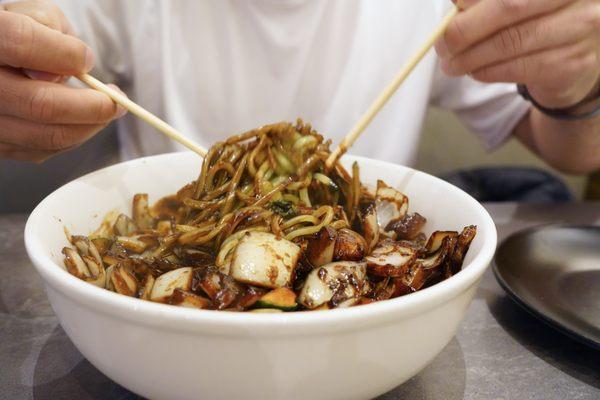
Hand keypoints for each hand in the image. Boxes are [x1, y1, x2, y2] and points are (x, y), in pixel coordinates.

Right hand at [0, 0, 125, 162]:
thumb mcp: (32, 16)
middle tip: (116, 101)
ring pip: (48, 135)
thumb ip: (53, 30)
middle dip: (94, 106)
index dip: (64, 54)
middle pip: (42, 104)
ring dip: (90, 126)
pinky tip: (83, 122)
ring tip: (107, 111)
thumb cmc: (15, 37)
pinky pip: (43, 150)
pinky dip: (73, 138)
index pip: (22, 43)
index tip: (88, 61)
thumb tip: (77, 63)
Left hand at [435, 0, 599, 108]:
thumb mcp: (515, 4)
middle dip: (466, 28)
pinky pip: (518, 68)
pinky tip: (474, 72)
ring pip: (511, 42)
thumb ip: (487, 1)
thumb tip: (456, 4)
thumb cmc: (536, 23)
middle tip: (442, 44)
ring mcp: (579, 29)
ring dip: (471, 57)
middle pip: (509, 7)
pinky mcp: (572, 64)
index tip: (455, 7)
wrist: (571, 60)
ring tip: (451, 65)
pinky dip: (487, 71)